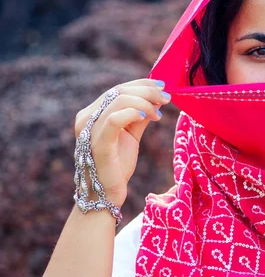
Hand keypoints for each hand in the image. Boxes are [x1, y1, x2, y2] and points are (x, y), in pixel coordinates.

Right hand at [74, 79, 170, 206]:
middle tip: (166, 99)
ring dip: (145, 102)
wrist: (107, 192)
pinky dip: (134, 112)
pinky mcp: (97, 144)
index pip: (118, 89)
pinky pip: (114, 119)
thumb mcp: (131, 133)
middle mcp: (87, 118)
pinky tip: (148, 117)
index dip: (142, 84)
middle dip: (148, 92)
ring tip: (159, 114)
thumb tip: (157, 98)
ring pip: (118, 100)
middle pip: (119, 91)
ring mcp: (89, 130)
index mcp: (92, 113)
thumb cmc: (117, 162)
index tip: (163, 88)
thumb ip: (140, 114)